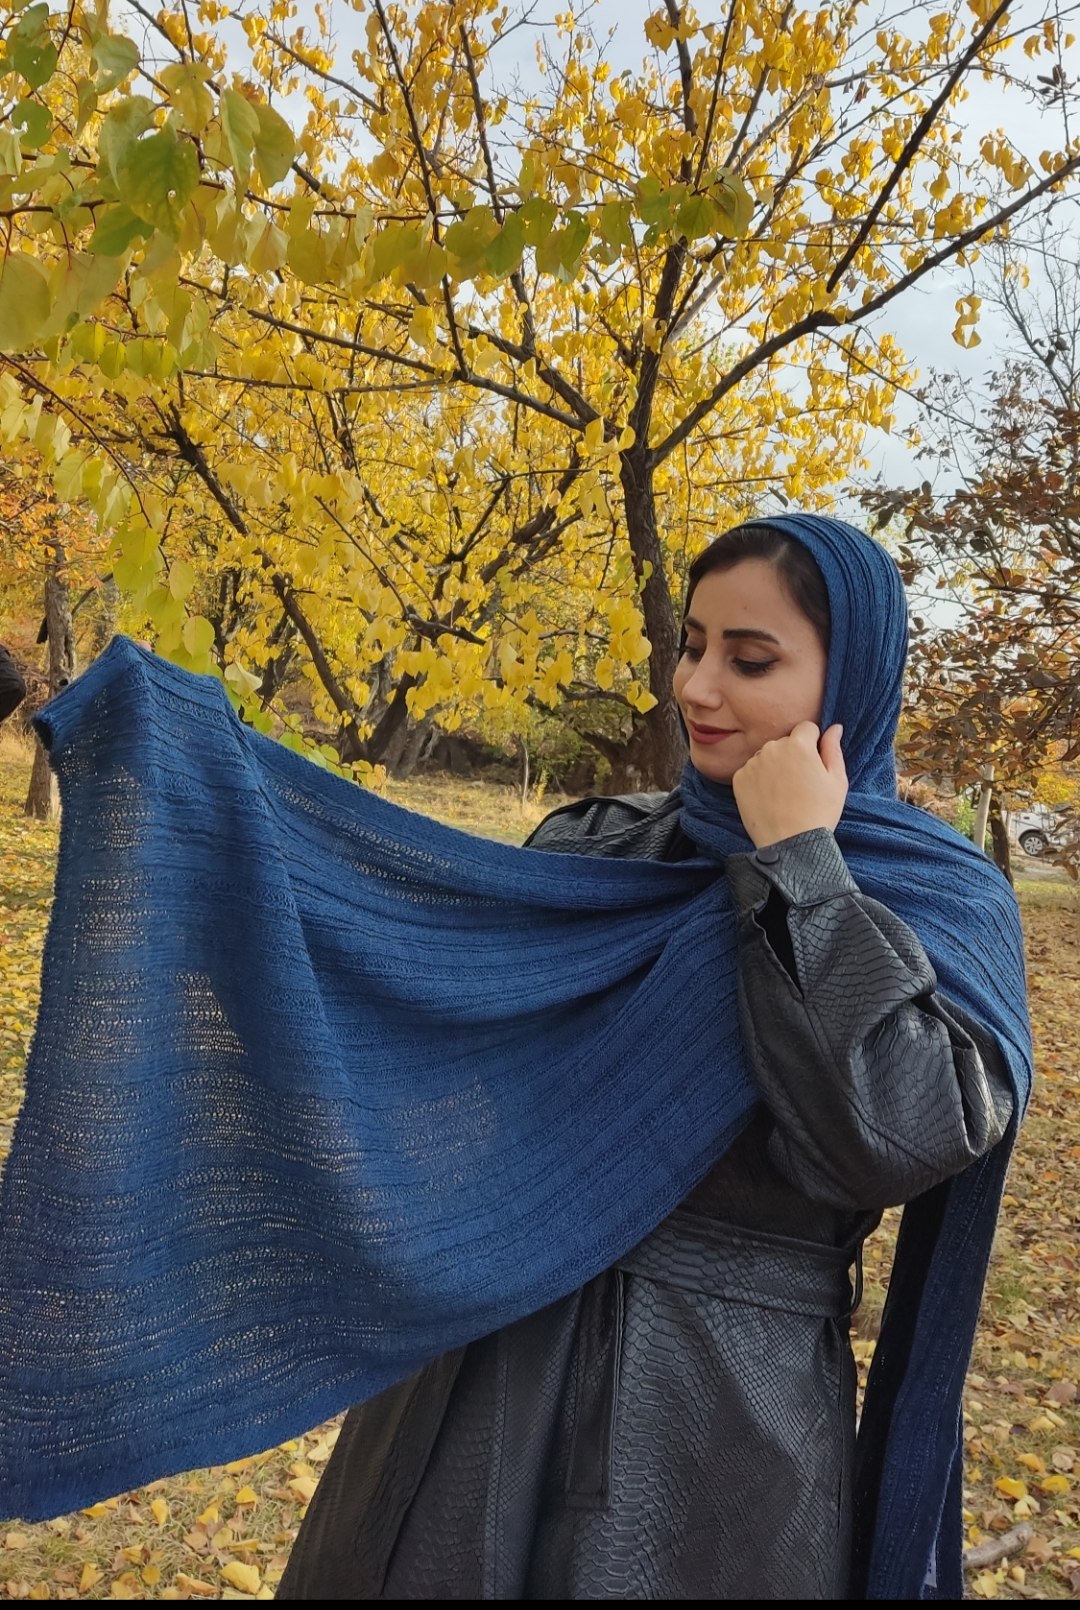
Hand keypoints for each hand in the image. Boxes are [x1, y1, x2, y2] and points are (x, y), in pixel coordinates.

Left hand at [731, 722, 847, 848]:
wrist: (790, 844)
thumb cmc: (819, 812)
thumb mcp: (837, 780)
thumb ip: (833, 749)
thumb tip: (834, 727)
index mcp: (798, 744)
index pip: (807, 728)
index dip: (813, 744)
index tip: (814, 765)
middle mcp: (772, 747)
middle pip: (785, 742)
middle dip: (792, 755)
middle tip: (800, 783)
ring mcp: (752, 763)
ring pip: (767, 756)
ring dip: (774, 766)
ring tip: (784, 793)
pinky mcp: (738, 779)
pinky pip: (751, 771)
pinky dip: (759, 781)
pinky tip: (769, 798)